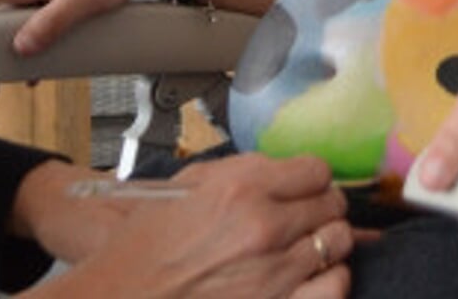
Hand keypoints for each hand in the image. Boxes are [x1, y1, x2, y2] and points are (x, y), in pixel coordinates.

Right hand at [39, 154, 351, 298]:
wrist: (120, 297)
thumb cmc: (143, 248)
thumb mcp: (186, 186)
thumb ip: (241, 171)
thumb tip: (281, 171)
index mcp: (241, 187)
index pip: (316, 170)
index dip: (311, 178)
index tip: (306, 186)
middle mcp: (263, 226)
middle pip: (331, 204)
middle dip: (321, 207)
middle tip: (305, 216)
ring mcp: (275, 272)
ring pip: (338, 242)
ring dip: (327, 241)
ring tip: (307, 246)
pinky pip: (334, 286)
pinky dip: (330, 278)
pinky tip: (312, 277)